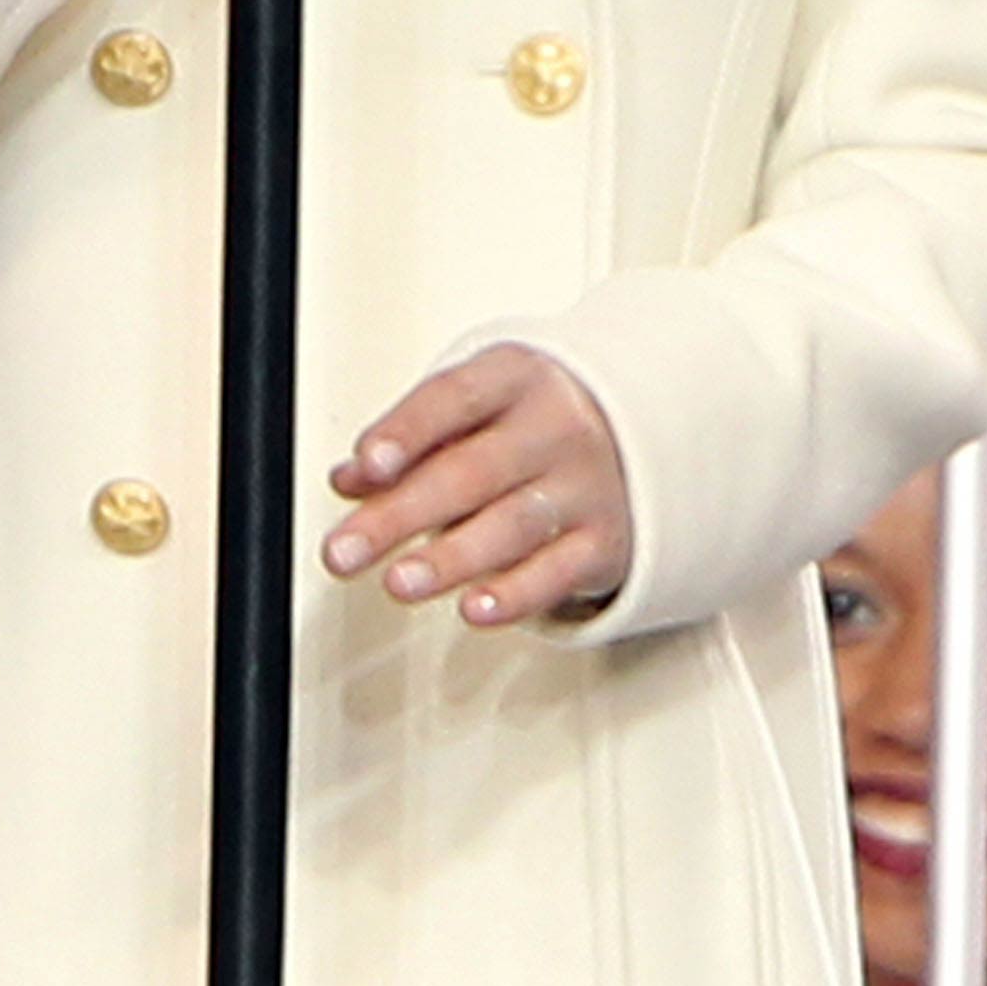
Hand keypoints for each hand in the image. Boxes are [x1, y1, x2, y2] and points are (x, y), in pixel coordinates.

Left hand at [322, 342, 631, 627]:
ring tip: (400, 582)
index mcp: (514, 377)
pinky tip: (475, 607)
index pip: (453, 399)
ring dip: (450, 558)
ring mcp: (583, 484)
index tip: (366, 464)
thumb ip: (410, 442)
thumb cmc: (535, 422)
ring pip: (511, 524)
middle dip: (400, 515)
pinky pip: (558, 571)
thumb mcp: (475, 410)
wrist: (641, 437)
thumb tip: (348, 479)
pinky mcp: (604, 541)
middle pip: (469, 472)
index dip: (407, 431)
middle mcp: (553, 426)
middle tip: (345, 550)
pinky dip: (515, 594)